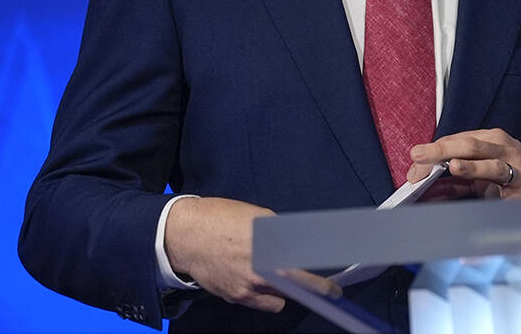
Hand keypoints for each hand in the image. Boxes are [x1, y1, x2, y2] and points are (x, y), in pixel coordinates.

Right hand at [163, 196, 334, 312]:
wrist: (187, 235)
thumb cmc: (223, 220)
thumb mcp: (260, 218)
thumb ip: (283, 235)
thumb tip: (304, 245)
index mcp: (270, 251)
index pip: (304, 274)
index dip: (322, 285)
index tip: (334, 291)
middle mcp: (259, 274)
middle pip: (294, 291)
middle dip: (306, 289)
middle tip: (320, 287)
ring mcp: (246, 289)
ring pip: (278, 302)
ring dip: (282, 292)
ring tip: (278, 276)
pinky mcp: (234, 297)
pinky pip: (259, 302)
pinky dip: (263, 295)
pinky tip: (258, 278)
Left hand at [406, 128, 520, 198]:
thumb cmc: (513, 172)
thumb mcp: (485, 169)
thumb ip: (457, 178)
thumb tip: (426, 187)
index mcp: (492, 140)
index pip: (458, 140)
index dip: (434, 150)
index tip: (414, 160)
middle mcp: (504, 150)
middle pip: (471, 146)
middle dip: (443, 151)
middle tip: (419, 156)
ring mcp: (515, 170)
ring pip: (492, 165)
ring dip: (471, 168)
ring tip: (454, 167)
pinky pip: (503, 201)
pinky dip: (488, 209)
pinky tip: (475, 209)